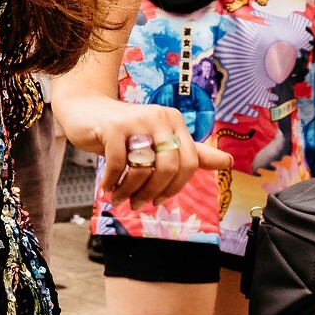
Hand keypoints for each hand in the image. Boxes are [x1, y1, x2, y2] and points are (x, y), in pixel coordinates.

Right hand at [49, 93, 228, 203]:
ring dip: (130, 190)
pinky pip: (118, 163)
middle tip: (138, 204)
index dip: (176, 187)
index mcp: (175, 121)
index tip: (158, 200)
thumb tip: (229, 162)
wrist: (85, 111)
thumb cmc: (123, 132)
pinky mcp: (113, 126)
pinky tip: (108, 187)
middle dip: (153, 192)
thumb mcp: (158, 142)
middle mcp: (160, 117)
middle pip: (170, 167)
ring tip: (119, 197)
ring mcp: (136, 120)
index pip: (190, 162)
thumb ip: (191, 153)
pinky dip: (113, 181)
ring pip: (144, 167)